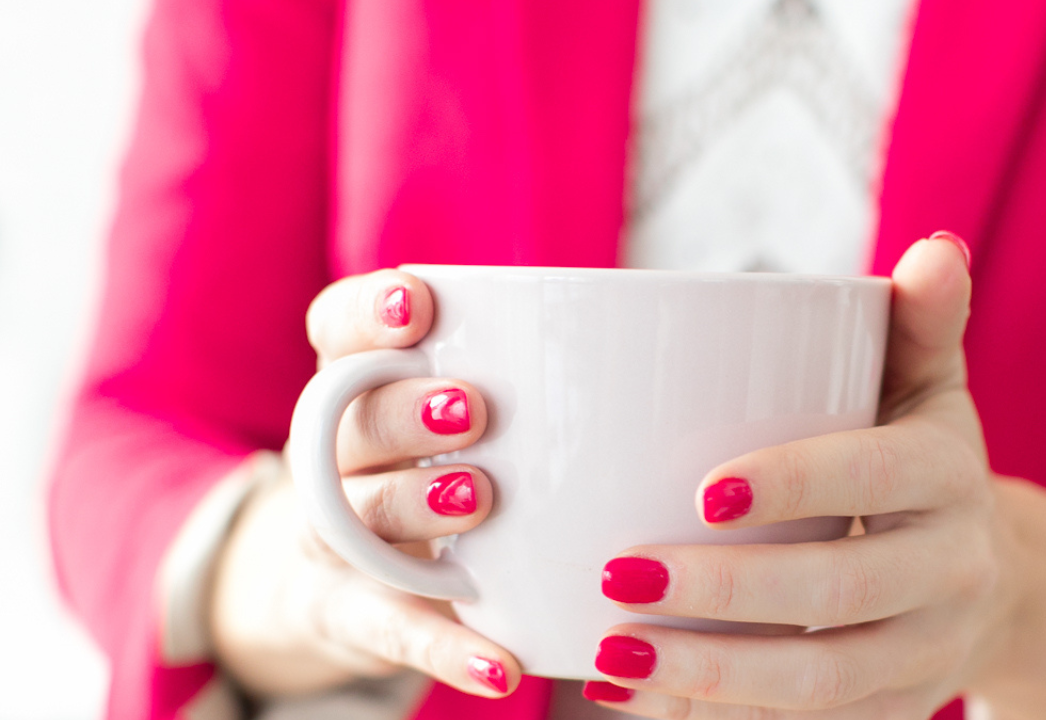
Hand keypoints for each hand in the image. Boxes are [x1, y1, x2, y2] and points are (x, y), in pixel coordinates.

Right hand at [209, 270, 519, 698]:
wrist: (344, 582)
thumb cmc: (434, 470)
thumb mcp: (454, 415)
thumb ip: (523, 379)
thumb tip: (673, 358)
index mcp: (354, 386)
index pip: (335, 331)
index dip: (367, 313)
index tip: (420, 303)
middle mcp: (331, 455)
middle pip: (343, 421)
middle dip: (402, 411)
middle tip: (471, 408)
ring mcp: (334, 539)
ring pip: (353, 516)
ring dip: (412, 505)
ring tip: (476, 498)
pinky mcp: (354, 614)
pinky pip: (393, 631)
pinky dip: (448, 649)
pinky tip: (502, 664)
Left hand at [584, 237, 1045, 718]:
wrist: (991, 578)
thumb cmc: (921, 459)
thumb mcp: (929, 385)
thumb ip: (922, 322)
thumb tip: (934, 247)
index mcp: (952, 476)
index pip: (878, 473)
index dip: (797, 482)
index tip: (700, 489)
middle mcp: (954, 572)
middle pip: (839, 594)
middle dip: (724, 594)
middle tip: (618, 576)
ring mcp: (927, 657)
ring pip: (821, 686)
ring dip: (710, 678)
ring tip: (609, 655)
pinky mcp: (894, 713)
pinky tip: (635, 698)